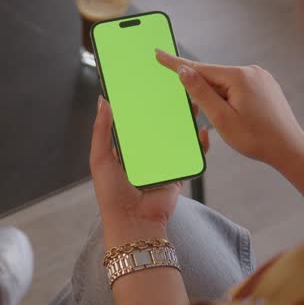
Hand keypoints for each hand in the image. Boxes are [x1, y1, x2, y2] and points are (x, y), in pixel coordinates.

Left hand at [90, 97, 207, 247]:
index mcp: (125, 148)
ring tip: (193, 103)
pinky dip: (199, 145)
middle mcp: (145, 153)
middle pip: (158, 125)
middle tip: (175, 88)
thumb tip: (102, 100)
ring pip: (177, 137)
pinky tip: (202, 132)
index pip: (134, 120)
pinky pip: (191, 156)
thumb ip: (101, 130)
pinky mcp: (178, 173)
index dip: (140, 103)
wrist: (134, 221)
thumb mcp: (101, 158)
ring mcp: (163, 162)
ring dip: (185, 121)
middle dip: (166, 108)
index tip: (147, 83)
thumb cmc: (112, 193)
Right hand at [156, 50, 303, 168]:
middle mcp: (251, 71)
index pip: (200, 68)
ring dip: (219, 100)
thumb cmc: (256, 138)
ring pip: (226, 84)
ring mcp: (260, 77)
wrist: (289, 148)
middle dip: (205, 95)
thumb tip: (184, 71)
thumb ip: (201, 92)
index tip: (158, 53)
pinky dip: (230, 100)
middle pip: (213, 78)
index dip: (175, 63)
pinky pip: (238, 88)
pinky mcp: (265, 85)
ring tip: (233, 123)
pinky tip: (239, 117)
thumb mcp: (222, 118)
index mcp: (240, 76)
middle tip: (215, 121)